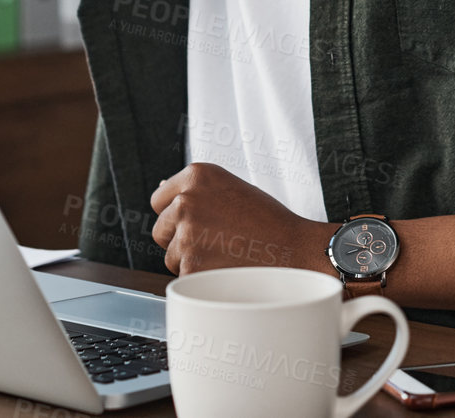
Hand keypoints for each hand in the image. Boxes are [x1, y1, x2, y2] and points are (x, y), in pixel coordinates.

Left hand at [149, 162, 331, 275]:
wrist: (295, 251)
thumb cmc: (269, 222)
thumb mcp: (231, 188)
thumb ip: (195, 189)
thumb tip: (161, 188)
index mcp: (197, 175)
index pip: (159, 199)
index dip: (176, 214)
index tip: (197, 222)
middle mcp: (187, 201)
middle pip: (160, 230)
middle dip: (180, 239)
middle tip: (216, 241)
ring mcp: (187, 234)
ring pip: (171, 256)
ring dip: (191, 260)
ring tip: (226, 254)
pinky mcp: (191, 266)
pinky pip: (184, 277)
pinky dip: (201, 278)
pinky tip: (227, 269)